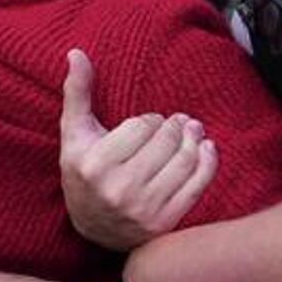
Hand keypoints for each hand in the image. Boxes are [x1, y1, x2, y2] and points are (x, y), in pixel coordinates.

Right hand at [58, 49, 216, 250]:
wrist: (93, 228)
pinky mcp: (164, 222)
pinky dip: (207, 163)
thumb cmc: (83, 171)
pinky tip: (206, 149)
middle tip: (183, 121)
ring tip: (195, 131)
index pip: (140, 127)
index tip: (148, 123)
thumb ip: (76, 93)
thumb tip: (76, 52)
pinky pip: (196, 186)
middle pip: (164, 143)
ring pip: (182, 162)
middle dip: (175, 127)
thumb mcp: (74, 134)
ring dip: (194, 141)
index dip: (150, 120)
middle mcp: (116, 189)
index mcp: (92, 164)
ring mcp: (141, 208)